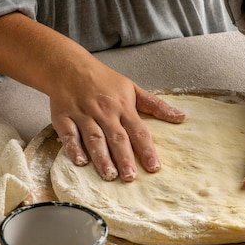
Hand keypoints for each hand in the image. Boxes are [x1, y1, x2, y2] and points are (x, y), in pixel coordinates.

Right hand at [50, 56, 184, 181]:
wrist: (68, 66)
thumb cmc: (103, 79)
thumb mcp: (132, 88)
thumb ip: (155, 105)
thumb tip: (180, 117)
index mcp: (123, 106)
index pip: (138, 131)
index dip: (147, 150)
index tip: (154, 167)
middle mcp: (104, 112)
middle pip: (116, 137)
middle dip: (124, 158)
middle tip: (130, 178)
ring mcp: (83, 114)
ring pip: (94, 138)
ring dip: (102, 158)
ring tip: (109, 175)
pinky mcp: (64, 117)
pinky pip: (69, 135)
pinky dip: (74, 148)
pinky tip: (80, 162)